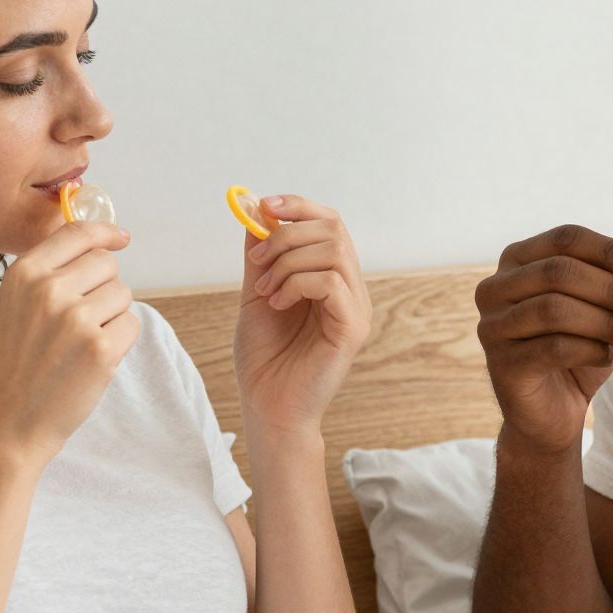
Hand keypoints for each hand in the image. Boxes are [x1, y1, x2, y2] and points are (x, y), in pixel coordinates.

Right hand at [0, 218, 138, 469]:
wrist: (4, 425)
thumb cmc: (10, 368)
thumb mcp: (13, 307)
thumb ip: (48, 275)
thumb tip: (99, 247)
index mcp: (24, 274)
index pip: (78, 233)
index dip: (105, 233)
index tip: (120, 238)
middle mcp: (50, 290)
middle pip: (107, 264)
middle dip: (104, 287)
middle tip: (81, 321)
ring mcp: (77, 319)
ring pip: (122, 294)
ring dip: (111, 316)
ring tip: (79, 345)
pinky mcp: (101, 349)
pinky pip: (132, 324)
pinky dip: (120, 341)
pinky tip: (90, 361)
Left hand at [235, 195, 371, 434]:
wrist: (266, 406)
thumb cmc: (264, 357)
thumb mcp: (256, 293)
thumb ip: (260, 255)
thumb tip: (256, 208)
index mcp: (331, 278)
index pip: (329, 223)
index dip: (299, 207)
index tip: (264, 206)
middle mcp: (350, 289)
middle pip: (333, 228)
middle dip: (287, 235)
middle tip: (256, 262)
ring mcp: (356, 308)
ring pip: (333, 251)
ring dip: (288, 262)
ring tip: (265, 290)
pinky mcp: (353, 328)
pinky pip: (331, 282)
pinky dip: (297, 284)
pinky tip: (278, 304)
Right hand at [474, 224, 612, 455]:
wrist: (551, 412)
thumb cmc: (575, 351)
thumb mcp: (599, 310)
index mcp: (516, 261)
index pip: (565, 239)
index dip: (610, 249)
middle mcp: (494, 289)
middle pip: (558, 271)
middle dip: (610, 288)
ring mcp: (492, 327)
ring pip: (555, 309)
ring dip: (602, 321)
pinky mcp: (501, 365)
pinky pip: (553, 348)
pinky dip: (590, 350)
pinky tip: (607, 356)